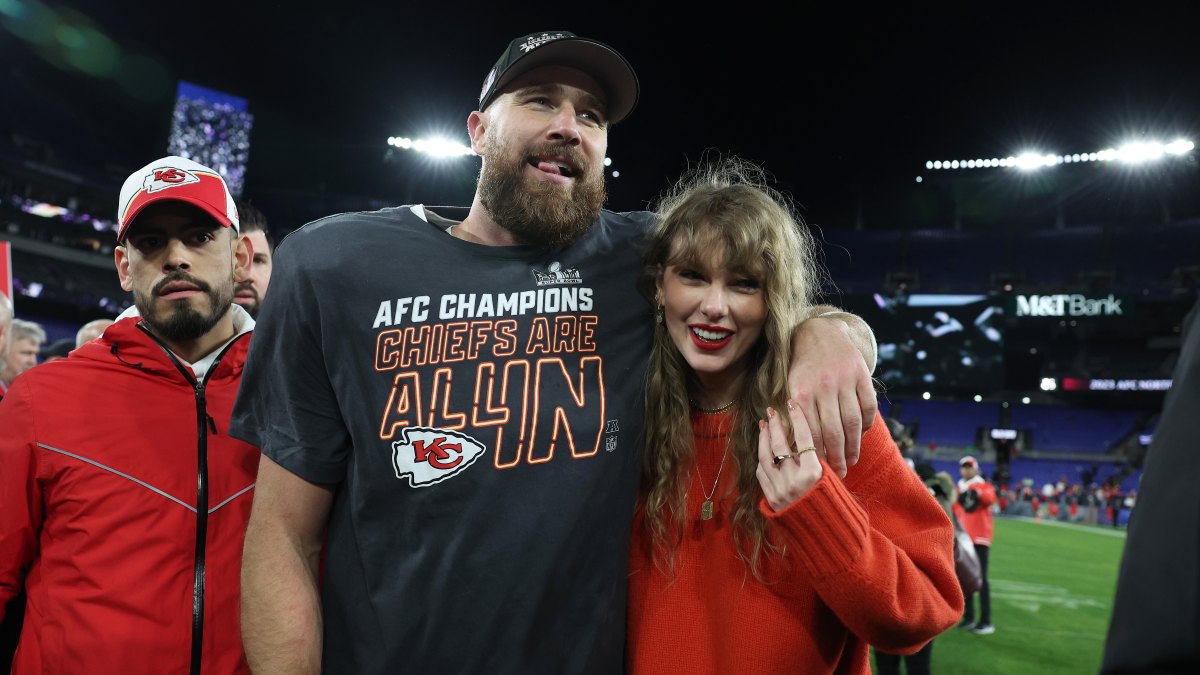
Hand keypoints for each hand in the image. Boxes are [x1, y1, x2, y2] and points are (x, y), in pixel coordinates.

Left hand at [756, 401, 822, 511]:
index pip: (804, 437)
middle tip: (772, 410)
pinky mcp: (771, 498)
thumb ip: (819, 460)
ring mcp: (780, 489)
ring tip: (764, 425)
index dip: (798, 418)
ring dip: (764, 439)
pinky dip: (761, 459)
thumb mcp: (832, 480)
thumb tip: (808, 437)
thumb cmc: (833, 505)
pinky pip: (761, 473)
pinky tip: (763, 449)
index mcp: (814, 473)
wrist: (824, 536)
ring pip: (765, 457)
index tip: (792, 403)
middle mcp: (794, 480)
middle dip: (775, 424)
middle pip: (780, 444)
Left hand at [787, 315, 877, 477]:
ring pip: (853, 421)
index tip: (819, 471)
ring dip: (854, 445)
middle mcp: (823, 386)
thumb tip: (794, 448)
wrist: (820, 332)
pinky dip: (867, 424)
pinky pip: (868, 406)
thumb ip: (793, 414)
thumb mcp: (790, 386)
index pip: (811, 431)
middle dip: (837, 456)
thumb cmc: (801, 367)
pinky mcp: (862, 375)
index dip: (816, 454)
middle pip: (834, 431)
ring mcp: (845, 380)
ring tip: (852, 460)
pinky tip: (862, 437)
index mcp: (801, 391)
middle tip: (839, 473)